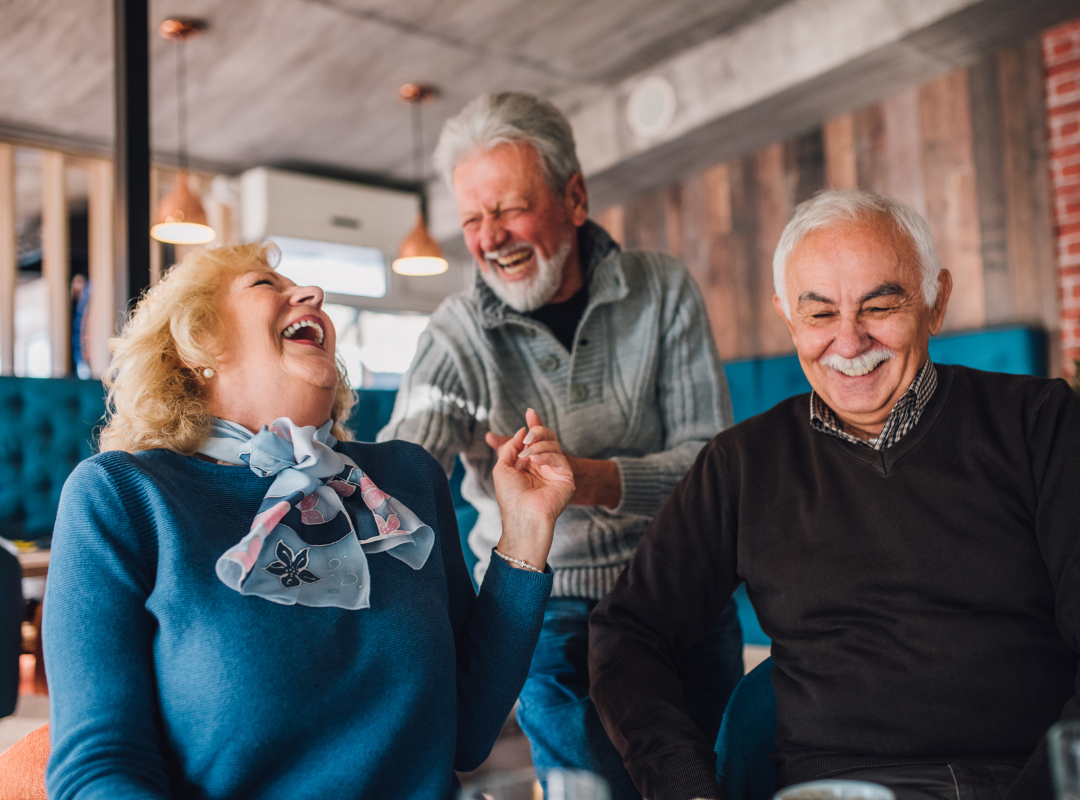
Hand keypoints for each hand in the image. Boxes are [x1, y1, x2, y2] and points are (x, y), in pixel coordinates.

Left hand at [487, 409, 574, 569]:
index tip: (530, 412)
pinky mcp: (566, 477)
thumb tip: (522, 431)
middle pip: (547, 437)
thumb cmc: (510, 497)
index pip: (535, 440)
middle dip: (537, 431)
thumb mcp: (502, 467)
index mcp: (529, 463)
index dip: (533, 425)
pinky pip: (558, 457)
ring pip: (553, 444)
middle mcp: (543, 465)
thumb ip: (510, 447)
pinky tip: (535, 461)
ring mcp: (555, 470)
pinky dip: (545, 455)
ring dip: (538, 445)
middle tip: (527, 439)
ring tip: (527, 456)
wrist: (522, 516)